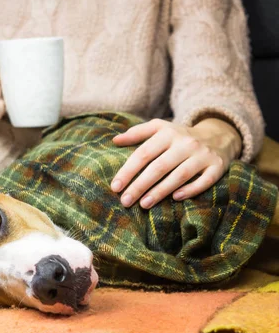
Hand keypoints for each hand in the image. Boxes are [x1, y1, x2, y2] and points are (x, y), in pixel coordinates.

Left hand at [110, 118, 241, 208]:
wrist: (218, 135)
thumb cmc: (179, 136)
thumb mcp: (159, 128)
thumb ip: (137, 133)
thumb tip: (114, 140)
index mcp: (167, 133)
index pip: (143, 153)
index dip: (128, 171)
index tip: (115, 186)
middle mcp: (186, 143)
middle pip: (159, 167)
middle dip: (140, 185)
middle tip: (125, 201)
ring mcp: (203, 155)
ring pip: (180, 175)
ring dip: (160, 191)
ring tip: (143, 204)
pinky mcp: (217, 166)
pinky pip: (204, 181)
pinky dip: (190, 190)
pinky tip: (175, 198)